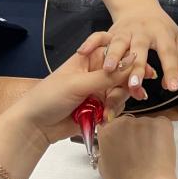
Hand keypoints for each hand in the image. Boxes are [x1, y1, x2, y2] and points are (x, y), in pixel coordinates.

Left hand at [5, 47, 151, 143]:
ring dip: (118, 102)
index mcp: (88, 58)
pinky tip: (106, 119)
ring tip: (107, 112)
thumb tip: (133, 60)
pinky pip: (115, 106)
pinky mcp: (99, 108)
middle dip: (127, 84)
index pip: (115, 51)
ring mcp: (98, 90)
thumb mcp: (78, 84)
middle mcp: (95, 72)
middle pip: (123, 72)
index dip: (129, 58)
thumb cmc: (49, 97)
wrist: (34, 127)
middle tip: (135, 93)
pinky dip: (113, 112)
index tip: (143, 69)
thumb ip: (107, 75)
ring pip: (121, 91)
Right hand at [77, 4, 177, 96]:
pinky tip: (83, 52)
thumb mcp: (176, 40)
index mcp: (162, 34)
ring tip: (108, 70)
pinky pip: (99, 36)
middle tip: (135, 85)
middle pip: (140, 49)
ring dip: (113, 56)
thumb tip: (167, 84)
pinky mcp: (111, 32)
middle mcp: (143, 32)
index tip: (172, 87)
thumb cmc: (161, 29)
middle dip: (137, 67)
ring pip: (118, 43)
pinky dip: (90, 43)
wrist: (140, 7)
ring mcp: (126, 31)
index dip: (171, 70)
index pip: (169, 53)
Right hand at [97, 115, 177, 178]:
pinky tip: (160, 148)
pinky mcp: (162, 123)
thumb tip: (110, 144)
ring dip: (147, 134)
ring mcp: (144, 120)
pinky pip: (161, 124)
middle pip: (128, 123)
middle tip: (138, 150)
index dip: (118, 136)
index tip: (124, 145)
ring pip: (145, 124)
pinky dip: (162, 134)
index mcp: (108, 130)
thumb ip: (104, 149)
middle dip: (132, 134)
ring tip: (151, 152)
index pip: (111, 126)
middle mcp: (124, 121)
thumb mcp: (103, 166)